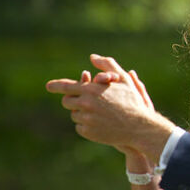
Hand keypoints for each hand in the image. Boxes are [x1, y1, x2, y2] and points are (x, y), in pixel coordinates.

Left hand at [46, 54, 175, 162]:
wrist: (140, 127)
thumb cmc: (132, 101)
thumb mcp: (123, 80)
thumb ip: (107, 65)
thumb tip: (92, 57)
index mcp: (91, 90)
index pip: (66, 86)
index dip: (55, 86)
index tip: (49, 86)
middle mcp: (85, 104)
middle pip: (67, 102)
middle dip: (73, 101)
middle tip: (83, 102)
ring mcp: (86, 119)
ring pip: (74, 115)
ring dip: (82, 113)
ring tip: (99, 114)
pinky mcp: (88, 132)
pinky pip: (79, 127)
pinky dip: (87, 125)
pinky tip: (100, 124)